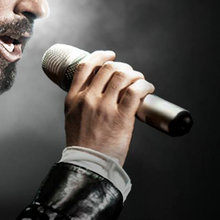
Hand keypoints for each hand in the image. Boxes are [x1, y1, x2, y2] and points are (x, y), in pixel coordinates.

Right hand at [63, 50, 154, 166]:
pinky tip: (147, 88)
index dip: (100, 56)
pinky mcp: (121, 117)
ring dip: (135, 75)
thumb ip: (81, 103)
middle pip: (108, 68)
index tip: (110, 55)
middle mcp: (88, 99)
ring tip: (140, 81)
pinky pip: (135, 92)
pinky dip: (144, 85)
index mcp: (74, 98)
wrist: (89, 164)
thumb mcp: (72, 118)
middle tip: (130, 74)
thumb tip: (98, 91)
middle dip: (123, 67)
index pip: (86, 66)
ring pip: (122, 76)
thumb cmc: (82, 145)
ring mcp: (104, 107)